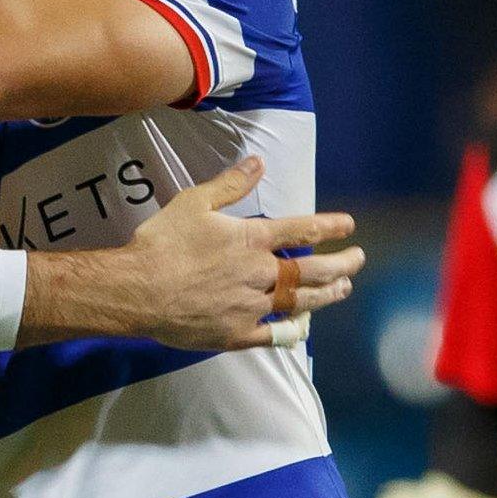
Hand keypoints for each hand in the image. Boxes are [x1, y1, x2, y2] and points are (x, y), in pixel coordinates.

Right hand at [120, 157, 364, 351]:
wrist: (138, 290)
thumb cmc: (163, 242)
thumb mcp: (195, 202)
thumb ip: (231, 184)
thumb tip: (259, 161)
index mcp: (251, 240)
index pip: (301, 231)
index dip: (329, 226)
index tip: (349, 225)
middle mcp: (259, 274)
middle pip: (312, 271)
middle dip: (341, 264)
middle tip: (358, 259)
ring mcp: (251, 307)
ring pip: (299, 303)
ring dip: (326, 296)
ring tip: (343, 290)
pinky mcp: (237, 334)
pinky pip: (273, 336)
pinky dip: (291, 330)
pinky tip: (302, 327)